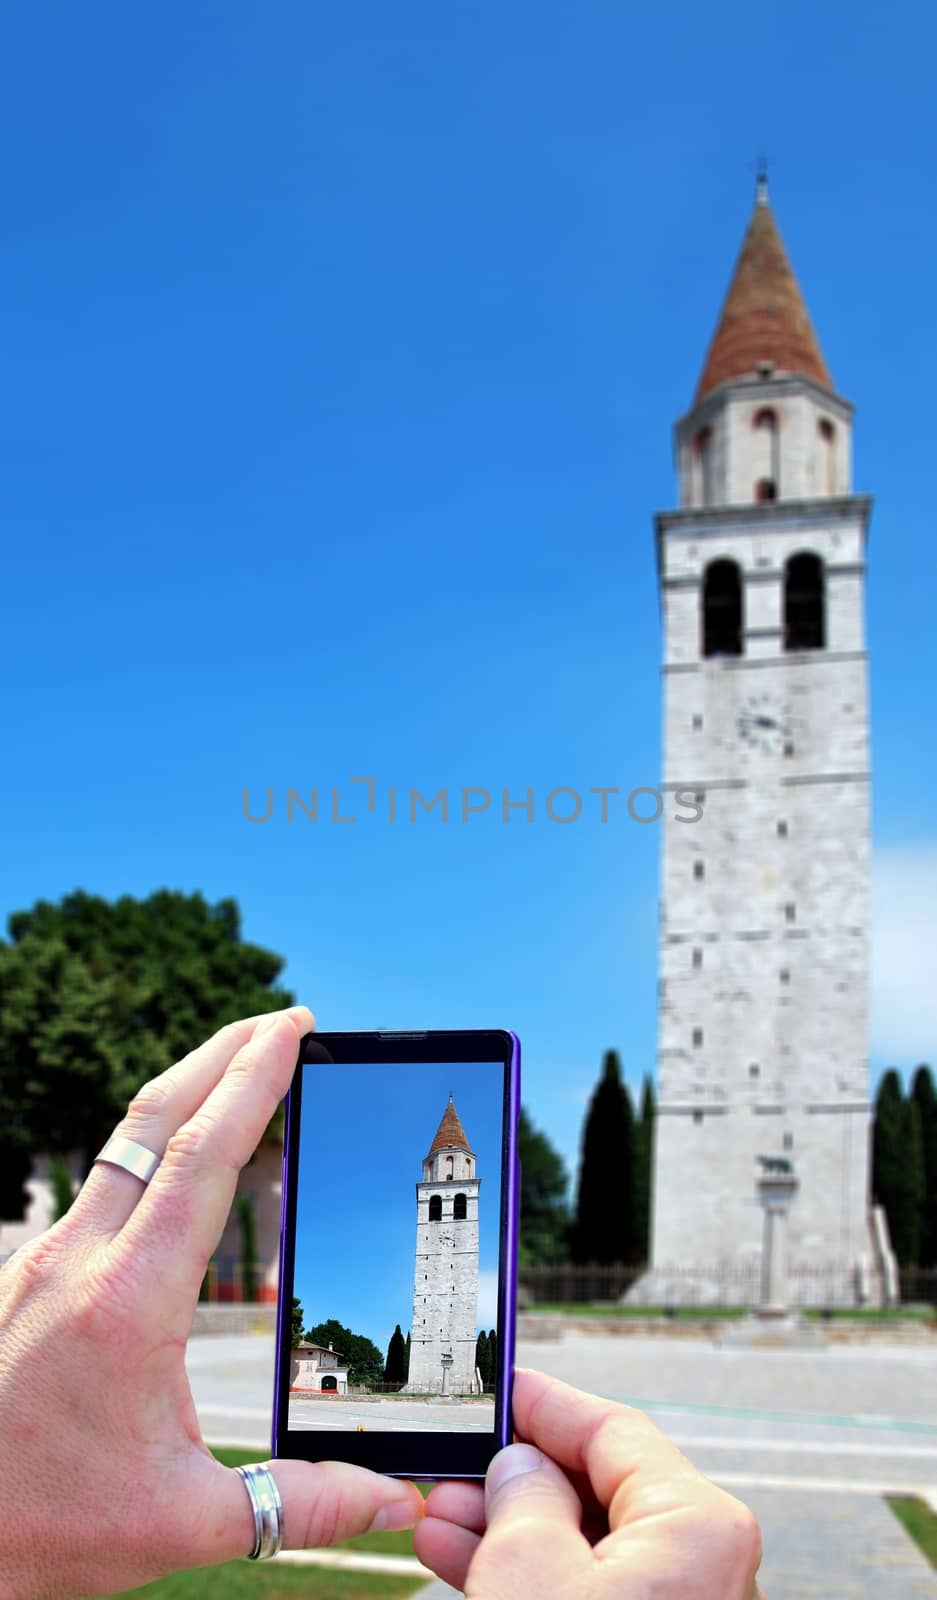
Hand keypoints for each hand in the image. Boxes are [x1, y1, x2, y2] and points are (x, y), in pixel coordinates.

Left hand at [0, 1008, 423, 1599]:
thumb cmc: (44, 1532)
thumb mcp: (184, 1524)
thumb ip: (302, 1501)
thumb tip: (395, 1495)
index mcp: (127, 1302)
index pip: (202, 1157)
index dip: (254, 1081)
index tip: (295, 1028)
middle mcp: (79, 1260)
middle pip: (155, 1116)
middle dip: (224, 1052)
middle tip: (286, 1020)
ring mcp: (45, 1262)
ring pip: (123, 1142)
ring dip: (187, 1091)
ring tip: (243, 1068)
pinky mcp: (30, 1276)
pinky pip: (103, 1181)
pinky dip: (155, 1143)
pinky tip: (181, 1160)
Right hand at [415, 1368, 763, 1598]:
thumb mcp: (530, 1573)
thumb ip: (522, 1498)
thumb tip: (520, 1466)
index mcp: (698, 1523)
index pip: (612, 1428)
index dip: (544, 1405)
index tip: (499, 1389)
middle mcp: (706, 1563)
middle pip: (597, 1488)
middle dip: (514, 1478)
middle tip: (454, 1471)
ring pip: (588, 1546)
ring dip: (510, 1530)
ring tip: (442, 1522)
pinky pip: (590, 1590)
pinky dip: (534, 1576)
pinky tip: (466, 1562)